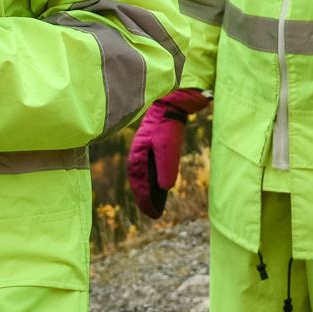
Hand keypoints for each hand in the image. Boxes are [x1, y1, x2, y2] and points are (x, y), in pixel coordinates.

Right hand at [127, 89, 210, 218]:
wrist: (173, 98)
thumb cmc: (169, 121)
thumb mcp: (168, 145)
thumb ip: (166, 166)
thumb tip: (165, 188)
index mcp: (139, 153)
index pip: (139, 180)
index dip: (145, 198)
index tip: (153, 213)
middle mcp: (140, 151)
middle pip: (139, 179)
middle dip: (145, 196)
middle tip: (154, 213)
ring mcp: (146, 146)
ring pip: (145, 172)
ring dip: (149, 188)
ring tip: (157, 204)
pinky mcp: (155, 142)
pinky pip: (151, 164)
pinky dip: (153, 177)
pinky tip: (161, 184)